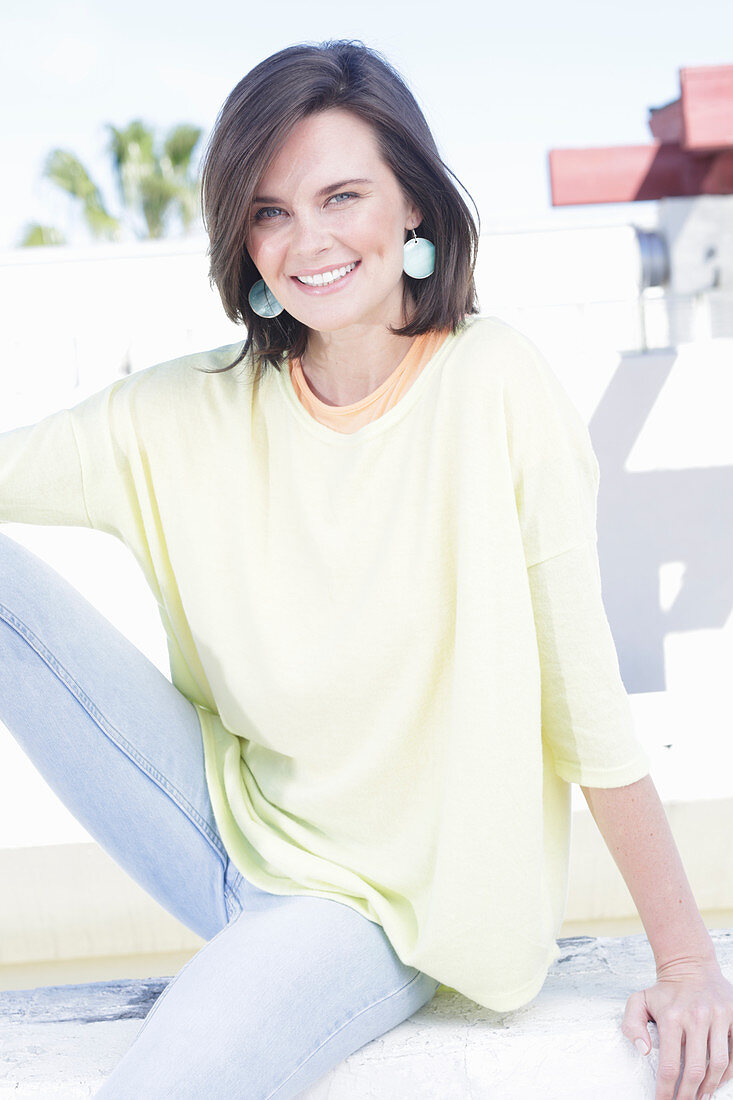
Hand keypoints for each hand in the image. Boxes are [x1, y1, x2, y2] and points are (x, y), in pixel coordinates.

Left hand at [623, 957, 732, 1099]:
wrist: (690, 965)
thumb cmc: (664, 990)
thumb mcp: (639, 1001)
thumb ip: (632, 1025)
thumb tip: (644, 1051)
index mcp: (671, 1017)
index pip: (668, 1064)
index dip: (665, 1090)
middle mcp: (696, 1017)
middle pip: (695, 1070)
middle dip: (688, 1094)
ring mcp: (718, 1017)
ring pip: (719, 1064)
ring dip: (710, 1087)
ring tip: (700, 1098)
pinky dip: (728, 1072)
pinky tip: (717, 1081)